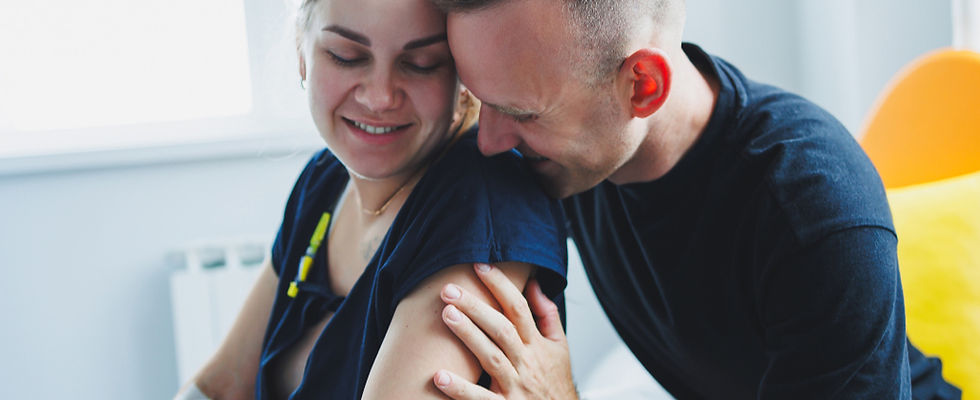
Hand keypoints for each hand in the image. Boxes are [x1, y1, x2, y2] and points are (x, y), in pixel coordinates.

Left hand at [432, 263, 577, 399]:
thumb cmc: (555, 383)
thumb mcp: (559, 347)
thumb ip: (547, 315)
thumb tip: (534, 283)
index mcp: (537, 346)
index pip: (519, 309)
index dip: (501, 286)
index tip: (480, 266)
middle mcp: (526, 364)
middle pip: (501, 329)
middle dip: (475, 306)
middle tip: (449, 289)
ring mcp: (515, 387)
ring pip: (491, 357)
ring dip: (468, 335)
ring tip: (446, 315)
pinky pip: (480, 399)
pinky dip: (460, 389)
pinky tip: (439, 376)